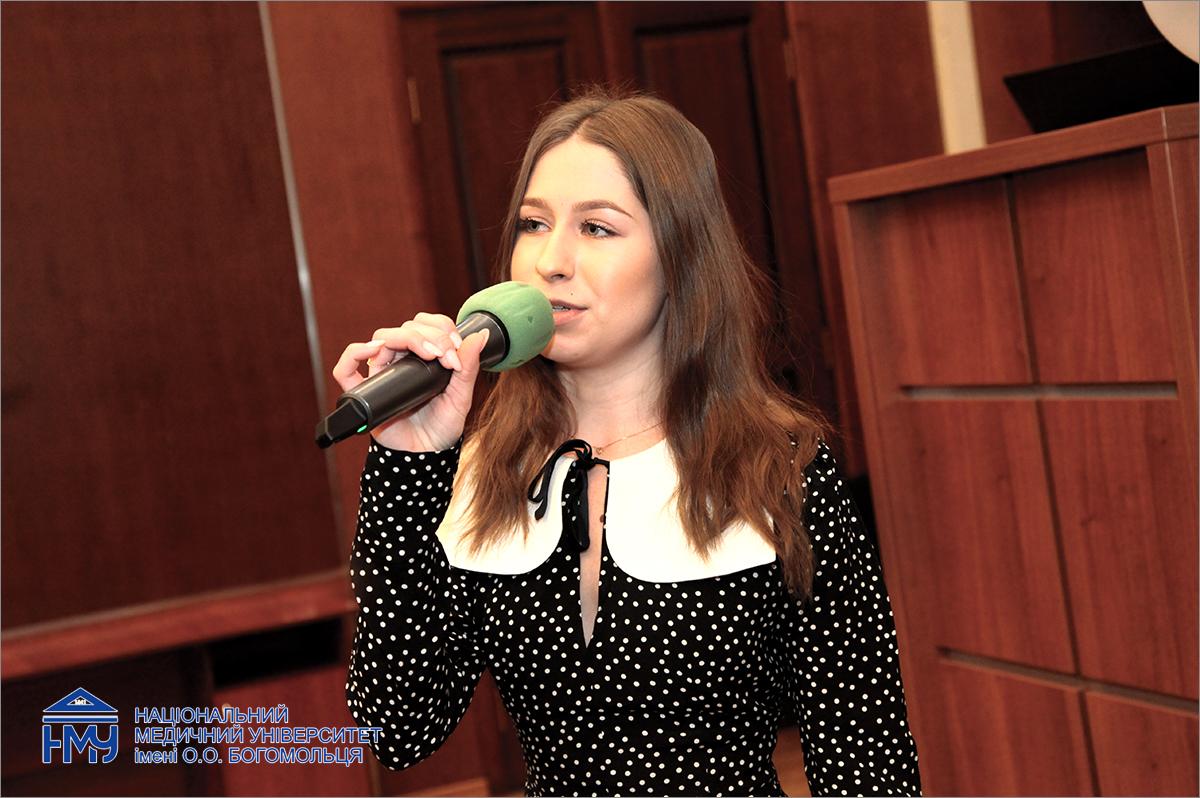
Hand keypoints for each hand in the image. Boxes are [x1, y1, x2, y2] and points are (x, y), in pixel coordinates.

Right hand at [332, 313, 489, 451]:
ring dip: (405, 338)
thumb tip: (481, 335)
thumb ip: (469, 367)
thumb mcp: (461, 397)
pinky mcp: (364, 392)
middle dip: (430, 335)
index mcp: (423, 358)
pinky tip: (375, 351)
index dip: (441, 328)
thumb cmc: (441, 427)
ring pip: (381, 339)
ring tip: (427, 353)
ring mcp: (381, 374)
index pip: (425, 325)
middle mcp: (400, 362)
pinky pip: (345, 369)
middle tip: (446, 355)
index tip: (457, 347)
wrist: (426, 457)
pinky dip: (355, 353)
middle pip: (405, 328)